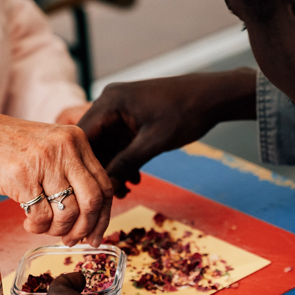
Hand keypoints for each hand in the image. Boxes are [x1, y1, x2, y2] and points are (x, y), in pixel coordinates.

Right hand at [0, 102, 112, 245]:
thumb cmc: (6, 148)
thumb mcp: (48, 149)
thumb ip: (71, 171)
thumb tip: (90, 217)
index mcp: (76, 139)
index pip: (104, 184)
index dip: (103, 215)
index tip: (95, 234)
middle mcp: (65, 147)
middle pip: (92, 200)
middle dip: (85, 228)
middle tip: (72, 239)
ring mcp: (43, 161)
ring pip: (68, 212)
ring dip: (57, 229)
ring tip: (43, 227)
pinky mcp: (21, 177)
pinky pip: (42, 216)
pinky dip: (37, 227)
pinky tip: (28, 223)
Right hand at [78, 68, 256, 196]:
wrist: (212, 97)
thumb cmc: (185, 114)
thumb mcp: (153, 143)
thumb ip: (126, 163)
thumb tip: (105, 187)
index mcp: (110, 102)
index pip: (82, 136)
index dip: (83, 164)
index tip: (86, 190)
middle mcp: (110, 102)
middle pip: (93, 142)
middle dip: (101, 170)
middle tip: (108, 197)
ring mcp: (122, 110)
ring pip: (108, 145)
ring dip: (115, 168)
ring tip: (124, 192)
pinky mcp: (133, 117)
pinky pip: (121, 142)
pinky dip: (126, 160)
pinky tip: (135, 179)